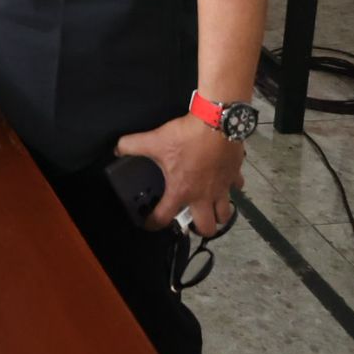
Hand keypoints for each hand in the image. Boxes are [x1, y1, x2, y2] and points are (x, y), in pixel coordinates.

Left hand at [115, 115, 245, 235]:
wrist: (216, 123)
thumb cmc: (185, 137)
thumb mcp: (154, 140)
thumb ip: (132, 145)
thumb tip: (117, 148)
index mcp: (181, 191)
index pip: (164, 218)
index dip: (153, 224)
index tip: (149, 224)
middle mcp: (203, 196)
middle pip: (206, 228)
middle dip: (199, 229)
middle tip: (191, 221)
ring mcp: (222, 188)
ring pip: (225, 215)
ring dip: (218, 215)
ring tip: (210, 209)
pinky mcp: (234, 176)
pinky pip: (237, 189)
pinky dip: (232, 189)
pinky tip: (225, 183)